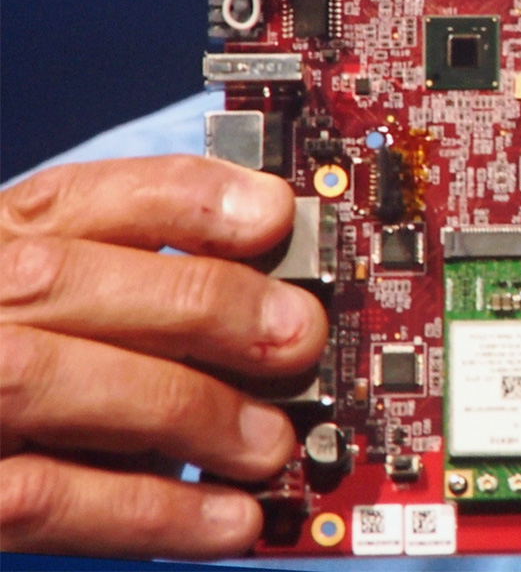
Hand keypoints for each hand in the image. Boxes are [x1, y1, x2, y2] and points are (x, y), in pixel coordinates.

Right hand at [0, 156, 327, 558]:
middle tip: (299, 335)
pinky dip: (155, 511)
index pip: (76, 196)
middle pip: (64, 278)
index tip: (273, 212)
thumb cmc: (22, 368)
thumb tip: (276, 304)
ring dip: (188, 410)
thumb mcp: (63, 314)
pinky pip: (48, 499)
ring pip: (50, 380)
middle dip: (201, 303)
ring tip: (272, 441)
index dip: (181, 198)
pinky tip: (231, 518)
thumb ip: (136, 290)